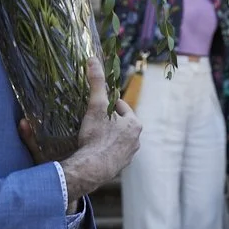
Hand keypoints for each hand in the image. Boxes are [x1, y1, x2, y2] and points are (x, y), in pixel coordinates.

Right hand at [55, 58, 141, 208]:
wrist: (92, 168)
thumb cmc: (97, 136)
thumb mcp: (96, 106)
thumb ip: (96, 83)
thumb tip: (92, 60)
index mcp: (135, 124)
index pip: (122, 107)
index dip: (108, 105)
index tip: (97, 105)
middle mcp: (136, 140)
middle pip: (120, 124)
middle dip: (108, 121)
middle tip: (92, 120)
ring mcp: (129, 155)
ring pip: (118, 139)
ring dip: (107, 136)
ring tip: (92, 135)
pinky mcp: (119, 167)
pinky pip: (112, 153)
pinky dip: (104, 150)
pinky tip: (93, 150)